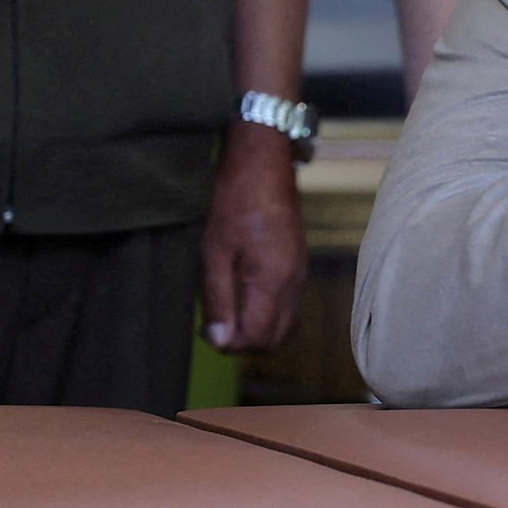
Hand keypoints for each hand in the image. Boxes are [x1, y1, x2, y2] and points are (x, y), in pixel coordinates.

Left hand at [201, 123, 306, 353]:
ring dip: (259, 329)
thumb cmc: (233, 202)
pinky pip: (290, 305)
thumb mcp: (214, 251)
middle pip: (277, 339)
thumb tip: (220, 340)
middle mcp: (294, 282)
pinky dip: (269, 313)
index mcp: (272, 281)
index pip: (258, 338)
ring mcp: (300, 273)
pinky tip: (245, 296)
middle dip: (247, 343)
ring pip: (286, 324)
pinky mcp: (299, 263)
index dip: (231, 344)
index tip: (207, 331)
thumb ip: (218, 299)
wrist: (263, 163)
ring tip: (228, 313)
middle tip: (216, 327)